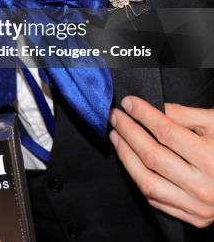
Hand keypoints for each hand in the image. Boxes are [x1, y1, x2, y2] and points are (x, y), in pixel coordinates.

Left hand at [109, 96, 213, 228]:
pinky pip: (155, 200)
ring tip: (116, 136)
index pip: (166, 133)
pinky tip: (130, 160)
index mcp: (211, 159)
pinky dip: (138, 178)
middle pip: (152, 156)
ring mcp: (197, 207)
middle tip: (115, 116)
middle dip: (128, 132)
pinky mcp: (193, 218)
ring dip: (126, 156)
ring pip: (147, 182)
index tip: (128, 103)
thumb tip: (152, 106)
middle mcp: (203, 187)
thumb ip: (184, 114)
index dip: (143, 115)